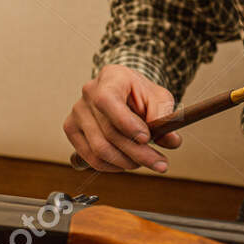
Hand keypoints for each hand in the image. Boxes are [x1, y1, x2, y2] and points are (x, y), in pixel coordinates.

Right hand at [63, 64, 182, 172]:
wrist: (124, 92)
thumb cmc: (141, 93)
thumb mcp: (159, 98)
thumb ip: (164, 117)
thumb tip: (172, 141)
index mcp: (110, 77)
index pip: (107, 101)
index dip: (126, 123)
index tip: (147, 138)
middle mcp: (89, 93)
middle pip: (108, 132)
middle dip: (138, 153)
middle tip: (160, 164)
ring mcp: (77, 112)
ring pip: (99, 149)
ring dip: (127, 162)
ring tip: (146, 162)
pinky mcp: (72, 129)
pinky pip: (90, 157)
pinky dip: (112, 166)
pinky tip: (128, 163)